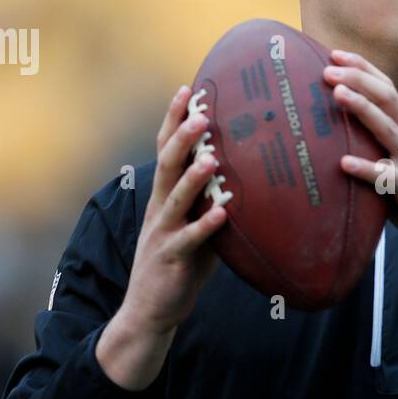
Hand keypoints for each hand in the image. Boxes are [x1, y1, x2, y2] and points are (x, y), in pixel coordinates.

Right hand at [98, 85, 229, 390]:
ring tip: (213, 157)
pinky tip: (223, 214)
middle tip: (201, 112)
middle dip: (182, 137)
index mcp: (164, 196)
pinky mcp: (171, 259)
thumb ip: (213, 198)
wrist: (151, 310)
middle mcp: (159, 208)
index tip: (186, 88)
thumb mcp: (197, 224)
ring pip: (174, 198)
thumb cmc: (181, 264)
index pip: (165, 149)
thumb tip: (246, 172)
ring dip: (194, 177)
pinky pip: (189, 240)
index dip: (173, 120)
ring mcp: (163, 233)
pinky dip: (205, 225)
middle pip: (167, 164)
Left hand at [323, 50, 397, 274]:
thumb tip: (336, 149)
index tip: (335, 53)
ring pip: (389, 129)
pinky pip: (389, 179)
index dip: (364, 70)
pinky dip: (367, 168)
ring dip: (363, 109)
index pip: (388, 92)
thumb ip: (376, 157)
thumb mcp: (397, 174)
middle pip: (389, 100)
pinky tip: (344, 162)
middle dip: (359, 79)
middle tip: (328, 68)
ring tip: (337, 94)